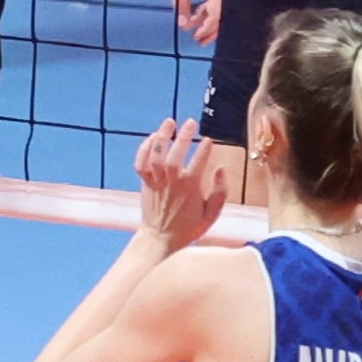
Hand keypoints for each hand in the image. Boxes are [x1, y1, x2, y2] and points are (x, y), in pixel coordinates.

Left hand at [128, 113, 235, 250]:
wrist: (160, 240)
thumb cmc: (188, 227)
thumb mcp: (211, 215)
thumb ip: (220, 193)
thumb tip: (221, 169)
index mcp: (190, 190)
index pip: (198, 164)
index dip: (204, 150)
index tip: (209, 140)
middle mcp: (172, 184)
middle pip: (175, 156)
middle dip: (183, 138)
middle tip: (191, 122)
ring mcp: (156, 183)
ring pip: (156, 157)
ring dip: (162, 138)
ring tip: (169, 122)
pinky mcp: (145, 184)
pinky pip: (140, 164)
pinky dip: (143, 150)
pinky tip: (152, 138)